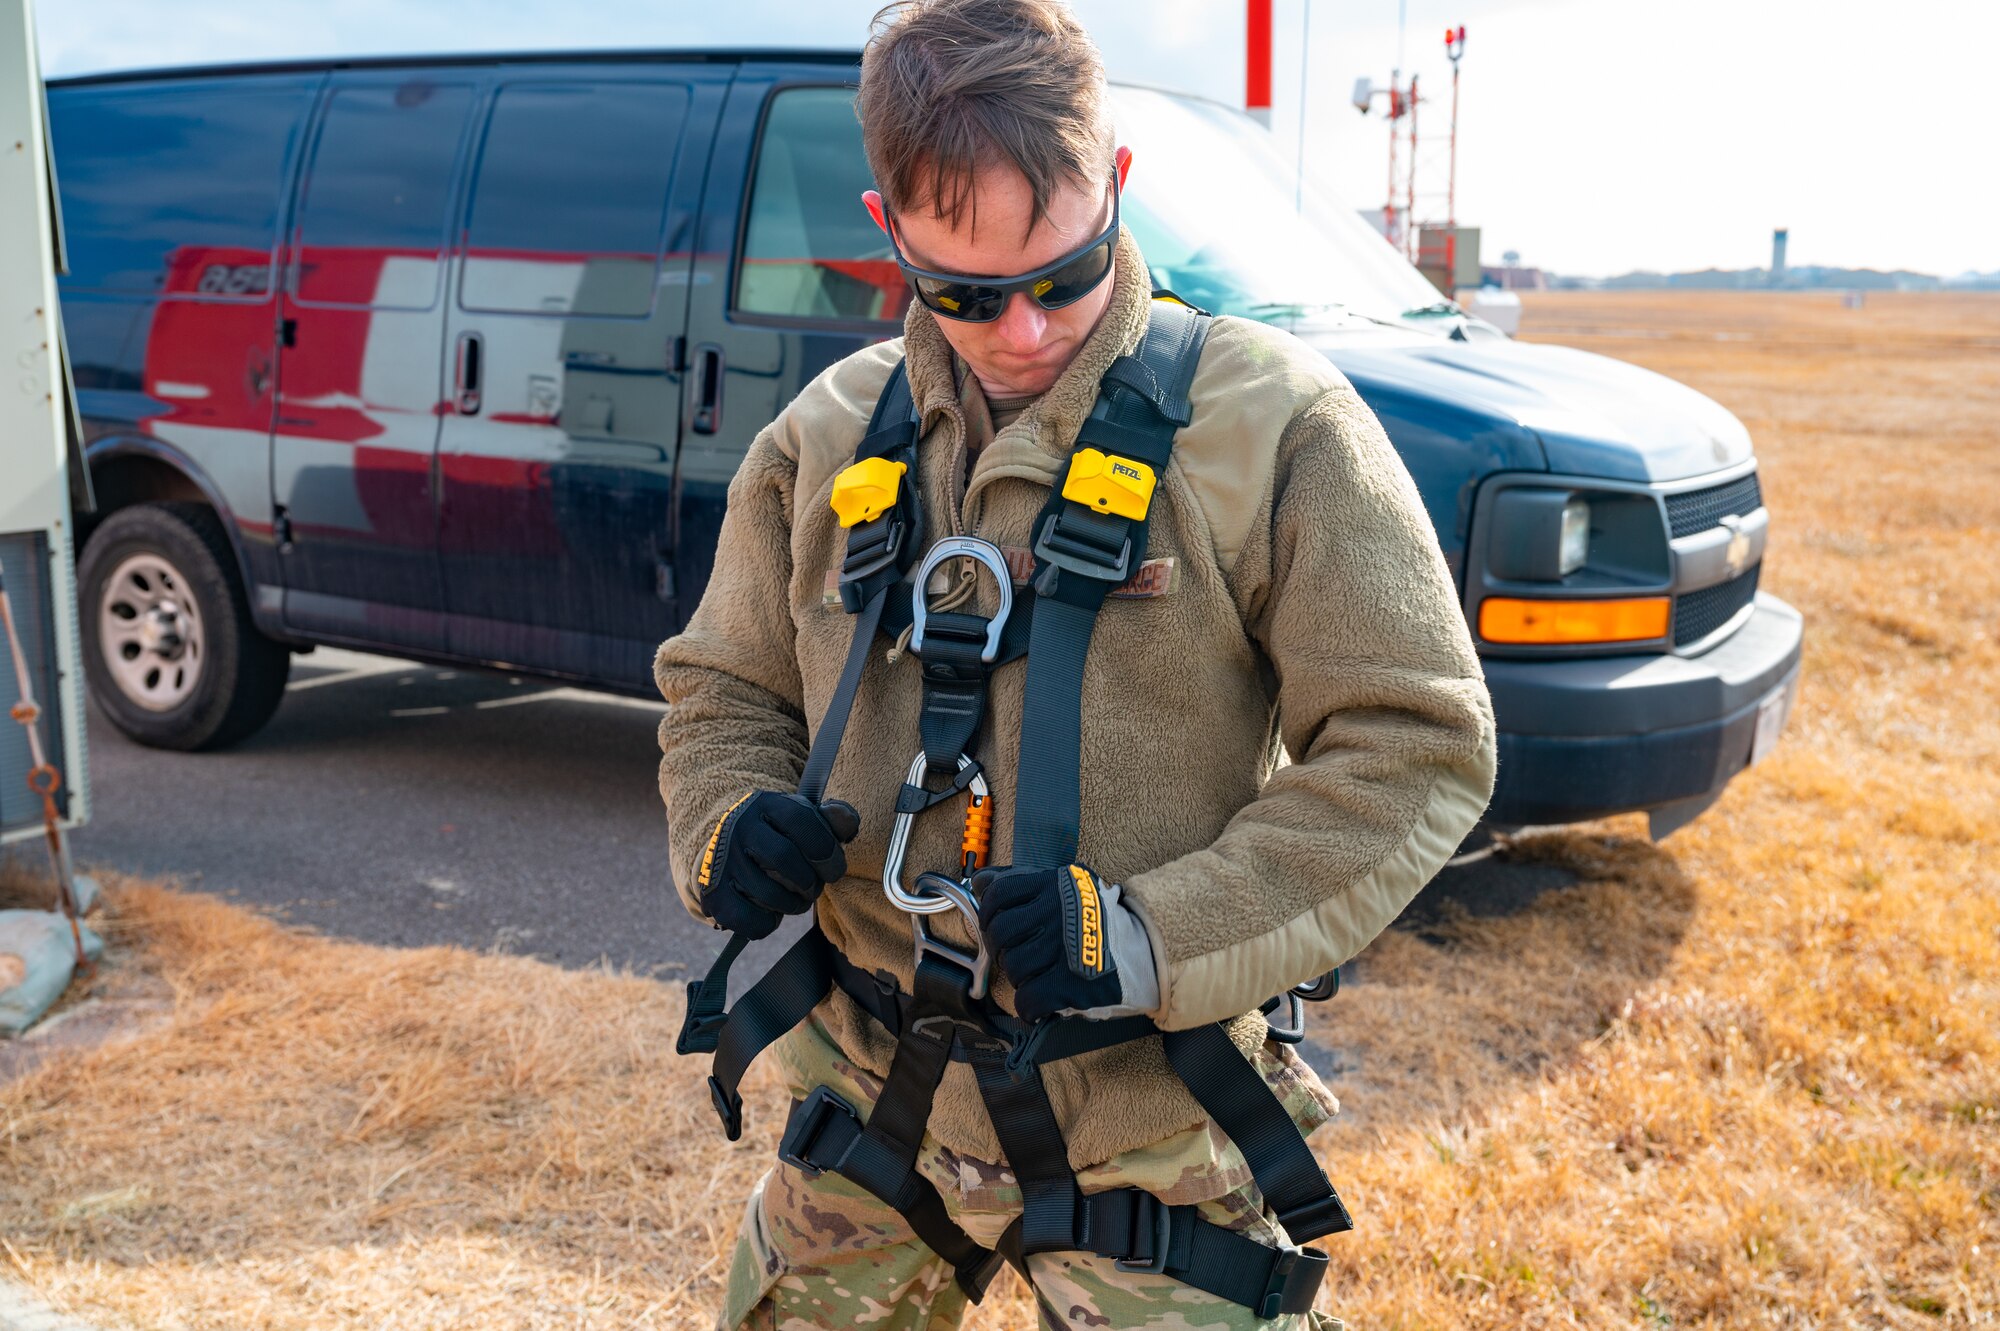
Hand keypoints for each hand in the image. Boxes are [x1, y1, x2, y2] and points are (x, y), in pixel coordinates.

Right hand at [696, 791, 859, 938]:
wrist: (729, 853)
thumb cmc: (781, 838)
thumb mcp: (806, 820)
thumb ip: (834, 819)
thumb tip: (846, 822)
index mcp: (766, 804)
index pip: (801, 819)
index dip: (826, 849)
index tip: (833, 869)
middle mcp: (738, 827)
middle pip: (785, 858)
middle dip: (810, 882)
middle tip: (813, 888)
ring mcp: (722, 861)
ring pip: (768, 894)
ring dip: (793, 905)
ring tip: (795, 899)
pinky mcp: (713, 894)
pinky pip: (749, 920)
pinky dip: (768, 923)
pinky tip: (770, 911)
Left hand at [973, 863, 1157, 1020]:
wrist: (1146, 950)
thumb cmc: (1097, 919)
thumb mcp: (1064, 886)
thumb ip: (1022, 882)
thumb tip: (980, 882)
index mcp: (1054, 885)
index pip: (998, 893)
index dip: (988, 913)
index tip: (995, 925)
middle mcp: (1057, 913)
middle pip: (1000, 933)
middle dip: (1001, 949)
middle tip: (1016, 955)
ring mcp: (1063, 948)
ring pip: (1014, 967)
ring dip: (1020, 977)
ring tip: (1036, 976)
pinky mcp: (1071, 983)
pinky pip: (1029, 999)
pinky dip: (1028, 1007)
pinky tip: (1039, 1004)